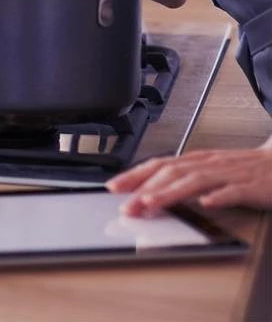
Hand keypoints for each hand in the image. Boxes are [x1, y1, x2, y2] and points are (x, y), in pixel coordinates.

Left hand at [106, 145, 271, 214]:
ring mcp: (228, 174)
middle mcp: (208, 164)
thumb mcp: (209, 170)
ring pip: (194, 180)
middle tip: (126, 205)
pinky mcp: (250, 187)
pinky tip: (206, 204)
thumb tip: (153, 190)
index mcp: (196, 160)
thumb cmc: (244, 169)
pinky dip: (218, 197)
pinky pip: (233, 191)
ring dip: (170, 192)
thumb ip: (185, 178)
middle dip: (145, 189)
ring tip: (151, 204)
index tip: (113, 186)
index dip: (134, 175)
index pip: (158, 164)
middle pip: (171, 172)